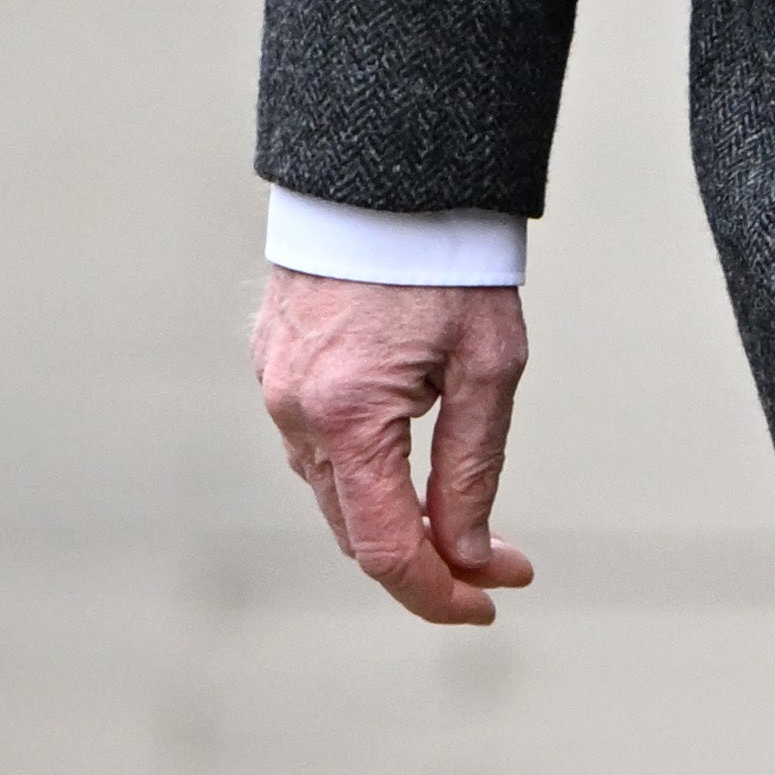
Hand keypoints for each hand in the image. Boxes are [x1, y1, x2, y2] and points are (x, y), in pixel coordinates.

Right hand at [253, 269, 533, 627]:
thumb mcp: (489, 368)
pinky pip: (318, 446)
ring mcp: (276, 387)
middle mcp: (295, 410)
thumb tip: (465, 554)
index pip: (384, 548)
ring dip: (394, 519)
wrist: (390, 171)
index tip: (489, 604)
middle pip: (354, 531)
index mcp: (348, 415)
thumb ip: (471, 469)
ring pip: (334, 491)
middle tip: (500, 564)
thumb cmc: (450, 260)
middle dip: (427, 562)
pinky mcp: (275, 364)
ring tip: (465, 521)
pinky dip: (364, 474)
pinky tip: (412, 469)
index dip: (436, 594)